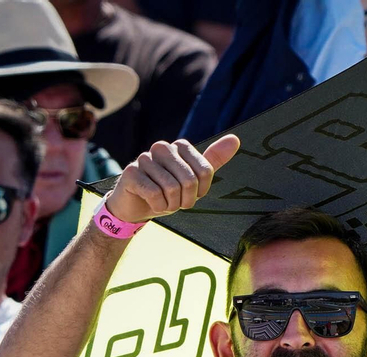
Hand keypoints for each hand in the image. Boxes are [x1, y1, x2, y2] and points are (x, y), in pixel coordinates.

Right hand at [105, 134, 239, 223]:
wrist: (137, 206)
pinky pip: (155, 194)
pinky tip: (152, 203)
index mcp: (179, 146)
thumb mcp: (195, 178)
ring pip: (172, 188)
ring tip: (163, 202)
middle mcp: (162, 147)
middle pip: (189, 180)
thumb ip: (213, 160)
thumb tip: (235, 139)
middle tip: (175, 202)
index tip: (191, 194)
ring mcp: (144, 158)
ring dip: (171, 204)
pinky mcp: (131, 172)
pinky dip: (158, 206)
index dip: (201, 191)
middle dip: (186, 200)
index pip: (205, 171)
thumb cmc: (168, 191)